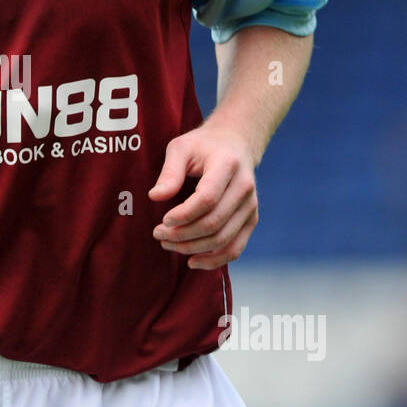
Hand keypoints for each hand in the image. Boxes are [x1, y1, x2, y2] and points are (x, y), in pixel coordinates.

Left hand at [148, 124, 257, 269]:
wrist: (234, 145)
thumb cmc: (202, 146)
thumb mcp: (181, 148)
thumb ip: (169, 172)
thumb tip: (155, 197)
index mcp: (227, 165)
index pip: (207, 198)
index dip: (184, 215)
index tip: (163, 220)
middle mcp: (244, 187)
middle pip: (214, 222)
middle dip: (182, 234)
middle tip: (158, 234)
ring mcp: (250, 206)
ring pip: (223, 239)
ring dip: (193, 248)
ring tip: (168, 244)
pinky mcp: (251, 220)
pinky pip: (235, 248)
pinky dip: (214, 260)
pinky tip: (192, 261)